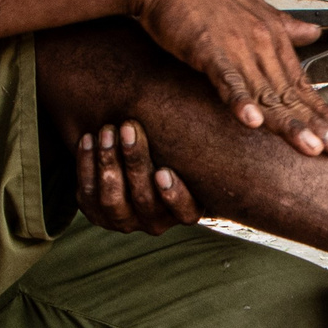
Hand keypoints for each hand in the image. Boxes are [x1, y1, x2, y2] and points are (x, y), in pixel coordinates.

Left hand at [73, 121, 200, 234]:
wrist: (131, 146)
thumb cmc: (173, 140)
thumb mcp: (192, 139)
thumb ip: (206, 132)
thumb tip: (242, 108)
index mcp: (187, 208)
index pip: (185, 213)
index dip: (172, 195)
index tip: (163, 171)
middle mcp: (156, 220)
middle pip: (144, 201)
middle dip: (134, 162)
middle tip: (129, 126)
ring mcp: (125, 220)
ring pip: (113, 202)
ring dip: (109, 163)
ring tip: (107, 130)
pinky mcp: (98, 213)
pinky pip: (88, 196)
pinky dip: (85, 165)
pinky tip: (88, 137)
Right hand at [131, 0, 327, 153]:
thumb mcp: (252, 7)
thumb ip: (284, 26)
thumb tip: (315, 32)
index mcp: (271, 34)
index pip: (299, 80)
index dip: (318, 108)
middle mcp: (261, 41)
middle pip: (289, 92)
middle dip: (314, 123)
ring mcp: (236, 46)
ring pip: (266, 92)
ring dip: (287, 123)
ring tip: (308, 146)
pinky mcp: (208, 50)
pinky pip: (227, 80)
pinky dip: (240, 101)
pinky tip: (251, 122)